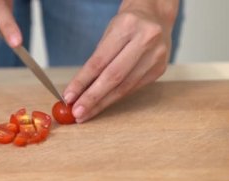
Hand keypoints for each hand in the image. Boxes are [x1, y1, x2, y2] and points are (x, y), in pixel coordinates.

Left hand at [63, 0, 178, 122]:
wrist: (155, 17)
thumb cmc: (126, 25)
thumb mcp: (108, 34)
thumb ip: (96, 61)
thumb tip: (77, 91)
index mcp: (128, 26)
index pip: (99, 61)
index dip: (82, 82)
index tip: (69, 97)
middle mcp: (145, 40)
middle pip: (114, 77)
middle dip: (92, 98)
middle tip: (77, 112)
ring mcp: (156, 56)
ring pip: (124, 87)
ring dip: (102, 103)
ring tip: (86, 113)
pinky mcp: (159, 70)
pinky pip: (133, 88)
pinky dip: (115, 98)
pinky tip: (103, 105)